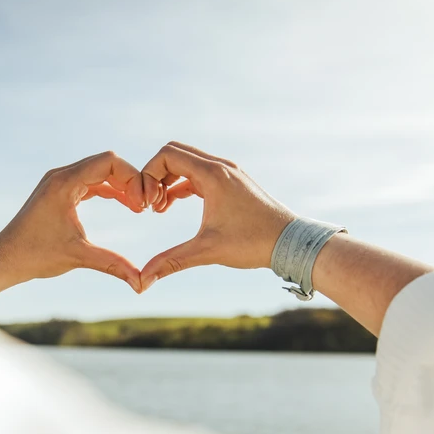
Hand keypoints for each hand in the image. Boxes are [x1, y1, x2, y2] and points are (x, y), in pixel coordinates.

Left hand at [0, 151, 144, 292]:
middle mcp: (61, 175)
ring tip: (139, 207)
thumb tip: (141, 284)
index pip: (108, 162)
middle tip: (146, 205)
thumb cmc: (36, 256)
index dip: (132, 178)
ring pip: (100, 171)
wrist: (6, 259)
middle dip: (130, 181)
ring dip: (121, 185)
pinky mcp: (59, 191)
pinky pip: (91, 182)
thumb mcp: (79, 257)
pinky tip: (126, 205)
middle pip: (107, 162)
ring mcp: (59, 181)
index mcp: (64, 182)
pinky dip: (109, 190)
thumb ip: (113, 264)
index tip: (142, 204)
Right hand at [139, 142, 295, 290]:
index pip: (167, 155)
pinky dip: (182, 185)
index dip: (148, 174)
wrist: (290, 243)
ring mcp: (228, 173)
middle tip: (149, 204)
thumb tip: (144, 280)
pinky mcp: (232, 183)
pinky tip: (172, 205)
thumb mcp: (207, 251)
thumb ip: (172, 261)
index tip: (146, 203)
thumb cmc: (253, 243)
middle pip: (174, 153)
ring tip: (159, 209)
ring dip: (168, 181)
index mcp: (212, 174)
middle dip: (155, 176)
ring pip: (187, 163)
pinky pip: (198, 174)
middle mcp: (220, 167)